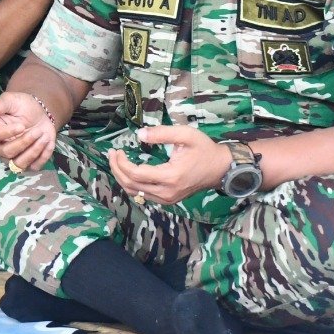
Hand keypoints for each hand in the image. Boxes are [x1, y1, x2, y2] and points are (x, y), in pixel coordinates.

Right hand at [0, 90, 56, 172]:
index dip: (8, 132)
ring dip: (34, 151)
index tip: (21, 125)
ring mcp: (12, 158)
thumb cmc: (22, 106)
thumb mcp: (12, 100)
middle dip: (24, 142)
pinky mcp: (27, 163)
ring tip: (45, 137)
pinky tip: (48, 143)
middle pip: (8, 152)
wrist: (39, 114)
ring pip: (20, 164)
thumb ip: (1, 103)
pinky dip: (43, 156)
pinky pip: (34, 166)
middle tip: (37, 131)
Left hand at [109, 124, 231, 205]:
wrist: (221, 169)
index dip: (121, 163)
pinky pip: (143, 196)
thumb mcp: (186, 135)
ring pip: (135, 193)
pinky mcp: (168, 200)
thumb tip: (139, 135)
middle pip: (131, 185)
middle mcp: (167, 192)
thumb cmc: (204, 150)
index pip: (135, 174)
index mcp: (170, 176)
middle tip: (112, 154)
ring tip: (116, 161)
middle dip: (117, 169)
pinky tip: (128, 171)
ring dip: (122, 177)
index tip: (116, 150)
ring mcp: (168, 198)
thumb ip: (162, 133)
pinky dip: (131, 184)